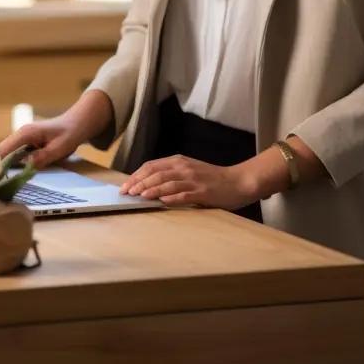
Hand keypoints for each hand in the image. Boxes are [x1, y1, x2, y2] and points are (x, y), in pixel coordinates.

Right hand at [0, 114, 80, 170]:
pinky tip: (11, 176)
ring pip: (7, 153)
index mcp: (26, 133)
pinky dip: (12, 164)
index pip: (4, 148)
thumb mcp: (58, 148)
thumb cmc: (69, 134)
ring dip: (3, 166)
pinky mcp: (26, 143)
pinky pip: (15, 154)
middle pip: (2, 151)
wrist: (77, 124)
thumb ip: (42, 157)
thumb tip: (25, 166)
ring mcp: (22, 138)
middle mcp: (20, 134)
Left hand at [119, 154, 259, 209]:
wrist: (238, 182)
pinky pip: (183, 195)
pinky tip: (160, 202)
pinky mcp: (202, 192)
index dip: (137, 176)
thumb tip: (148, 184)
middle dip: (139, 183)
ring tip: (138, 196)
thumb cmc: (212, 179)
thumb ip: (172, 174)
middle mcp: (184, 168)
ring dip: (150, 190)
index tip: (125, 186)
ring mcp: (193, 180)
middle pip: (156, 173)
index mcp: (179, 161)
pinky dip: (170, 198)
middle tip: (127, 193)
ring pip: (167, 183)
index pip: (151, 166)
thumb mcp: (189, 170)